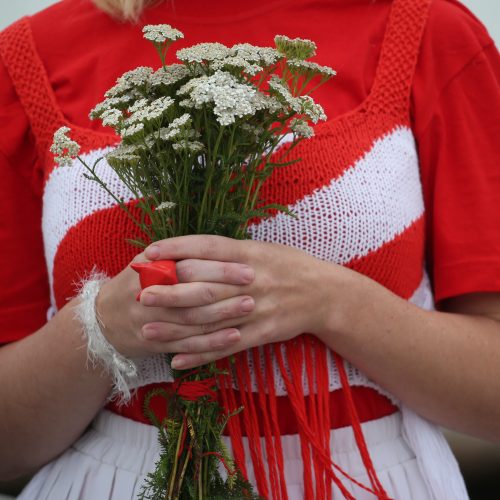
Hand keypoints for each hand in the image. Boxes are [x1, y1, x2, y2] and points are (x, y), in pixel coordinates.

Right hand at [96, 252, 255, 358]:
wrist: (103, 321)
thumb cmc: (135, 284)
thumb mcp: (146, 263)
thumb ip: (174, 255)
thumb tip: (216, 247)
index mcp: (150, 269)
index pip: (189, 265)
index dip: (219, 267)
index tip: (246, 266)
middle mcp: (149, 294)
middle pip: (192, 292)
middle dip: (226, 290)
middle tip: (253, 287)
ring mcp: (152, 321)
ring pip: (193, 320)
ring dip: (223, 315)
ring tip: (249, 308)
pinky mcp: (155, 344)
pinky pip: (187, 344)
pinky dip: (211, 342)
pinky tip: (233, 337)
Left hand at [143, 235, 335, 368]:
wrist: (324, 294)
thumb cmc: (289, 266)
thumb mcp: (262, 250)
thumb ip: (229, 252)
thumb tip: (189, 252)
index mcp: (249, 254)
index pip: (207, 247)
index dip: (176, 248)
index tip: (149, 252)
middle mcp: (250, 280)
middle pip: (203, 285)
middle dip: (169, 290)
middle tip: (138, 294)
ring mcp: (256, 309)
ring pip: (210, 320)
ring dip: (176, 327)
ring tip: (147, 330)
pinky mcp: (261, 333)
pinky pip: (227, 346)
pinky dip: (201, 355)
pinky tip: (177, 361)